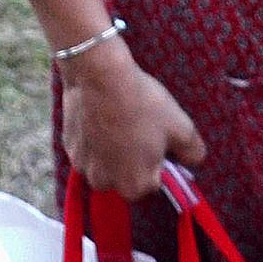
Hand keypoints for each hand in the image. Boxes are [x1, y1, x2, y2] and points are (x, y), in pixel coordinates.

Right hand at [59, 43, 205, 200]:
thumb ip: (193, 152)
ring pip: (104, 163)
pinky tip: (103, 115)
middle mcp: (106, 183)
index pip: (154, 182)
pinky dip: (94, 139)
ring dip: (112, 151)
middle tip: (140, 128)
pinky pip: (87, 149)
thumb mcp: (182, 127)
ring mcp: (83, 166)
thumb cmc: (143, 104)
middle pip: (126, 176)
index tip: (159, 138)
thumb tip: (194, 160)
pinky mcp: (68, 147)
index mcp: (135, 186)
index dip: (160, 160)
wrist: (101, 76)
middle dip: (134, 159)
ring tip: (121, 120)